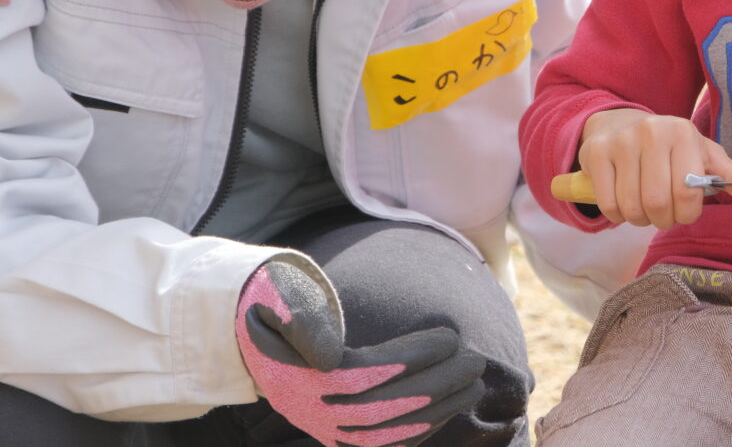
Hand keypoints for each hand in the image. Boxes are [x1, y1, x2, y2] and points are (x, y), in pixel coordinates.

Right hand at [236, 261, 485, 446]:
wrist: (255, 340)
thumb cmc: (274, 306)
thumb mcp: (277, 298)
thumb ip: (301, 320)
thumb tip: (330, 356)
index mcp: (302, 378)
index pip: (370, 372)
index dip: (415, 356)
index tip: (451, 337)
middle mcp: (315, 411)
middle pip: (388, 405)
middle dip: (440, 384)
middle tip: (476, 359)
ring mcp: (327, 429)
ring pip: (393, 430)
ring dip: (440, 410)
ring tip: (476, 384)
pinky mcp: (339, 438)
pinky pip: (387, 444)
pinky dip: (422, 430)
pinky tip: (452, 408)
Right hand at [577, 108, 731, 227]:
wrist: (618, 123)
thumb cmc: (668, 146)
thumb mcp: (701, 155)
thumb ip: (730, 176)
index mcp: (682, 132)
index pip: (687, 192)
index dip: (686, 213)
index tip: (683, 210)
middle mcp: (650, 132)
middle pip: (658, 203)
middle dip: (662, 218)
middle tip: (662, 211)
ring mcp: (619, 142)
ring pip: (632, 207)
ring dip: (640, 219)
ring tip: (643, 205)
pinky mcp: (594, 154)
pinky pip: (609, 205)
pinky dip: (617, 215)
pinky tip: (623, 201)